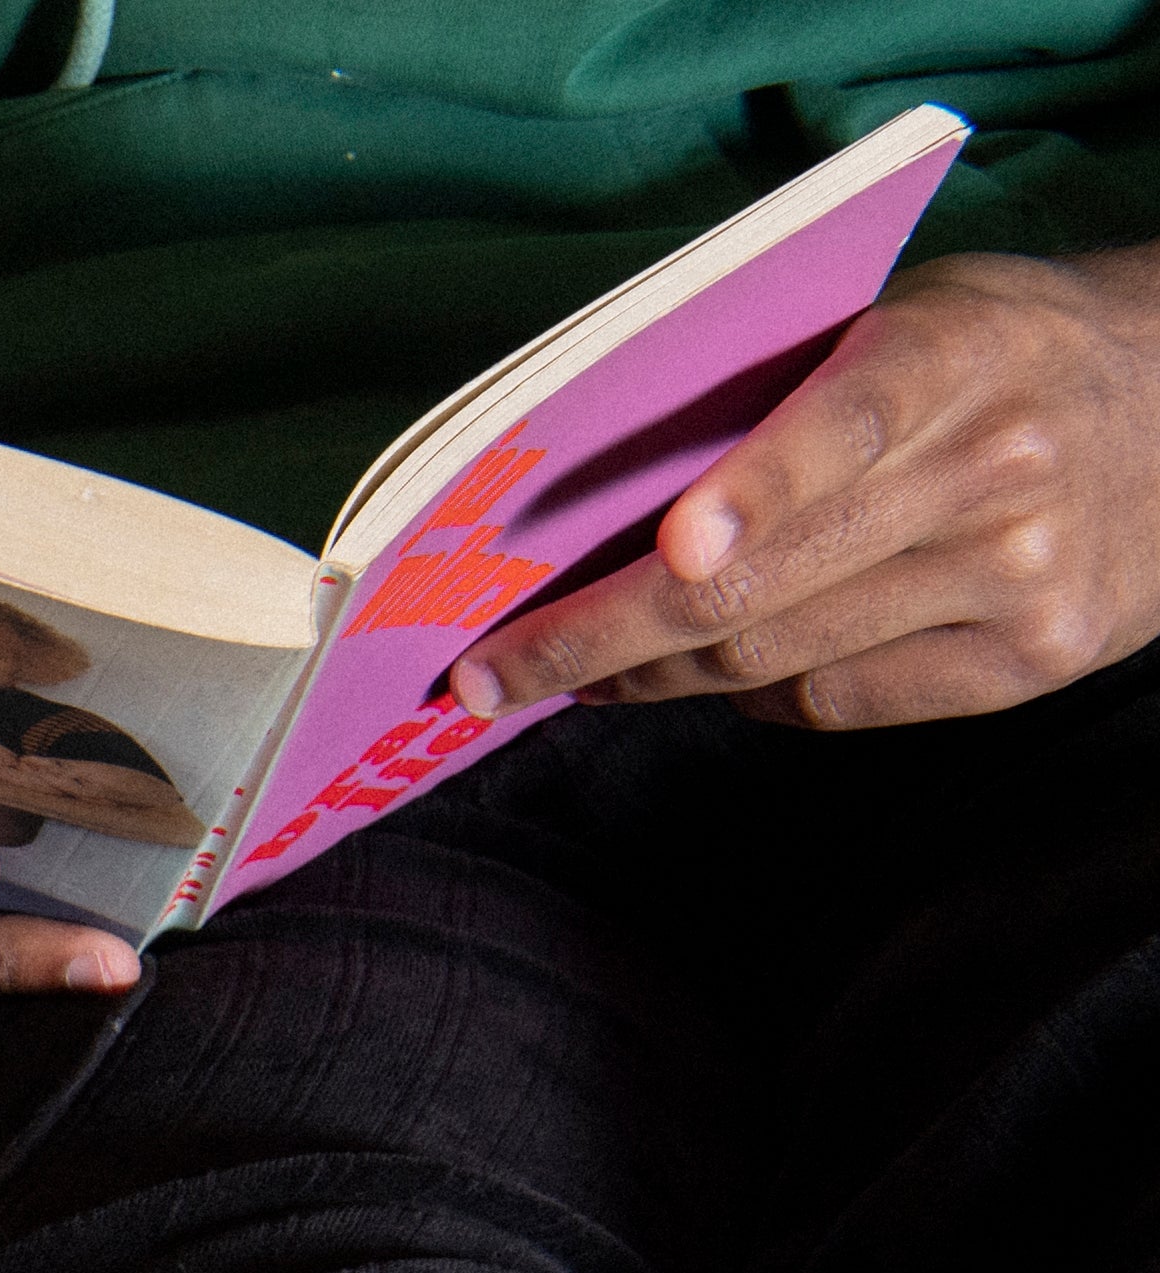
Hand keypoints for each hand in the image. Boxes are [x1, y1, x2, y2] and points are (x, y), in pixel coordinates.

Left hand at [459, 241, 1159, 727]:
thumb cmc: (995, 357)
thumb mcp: (909, 318)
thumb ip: (784, 394)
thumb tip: (604, 503)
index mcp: (953, 355)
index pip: (841, 427)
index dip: (753, 492)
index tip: (670, 546)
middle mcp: (998, 467)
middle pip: (756, 587)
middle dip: (595, 639)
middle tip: (489, 673)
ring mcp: (1023, 575)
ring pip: (778, 660)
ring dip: (652, 676)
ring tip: (579, 670)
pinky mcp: (1035, 660)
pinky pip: (840, 703)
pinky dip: (760, 696)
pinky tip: (727, 674)